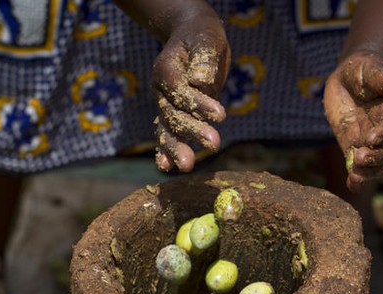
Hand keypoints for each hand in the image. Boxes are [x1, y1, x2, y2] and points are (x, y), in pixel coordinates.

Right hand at [152, 13, 230, 171]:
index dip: (199, 104)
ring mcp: (166, 105)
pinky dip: (166, 151)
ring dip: (176, 148)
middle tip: (214, 144)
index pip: (180, 91)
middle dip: (192, 130)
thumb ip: (203, 58)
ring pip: (167, 129)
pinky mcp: (176, 115)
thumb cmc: (202, 37)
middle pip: (173, 115)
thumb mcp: (206, 39)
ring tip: (188, 165)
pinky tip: (166, 167)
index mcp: (166, 70)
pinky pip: (167, 134)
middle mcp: (161, 91)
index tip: (221, 115)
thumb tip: (200, 81)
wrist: (193, 40)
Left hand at [323, 51, 382, 191]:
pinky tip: (352, 186)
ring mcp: (368, 140)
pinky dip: (356, 178)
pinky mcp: (352, 146)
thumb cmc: (363, 69)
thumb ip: (377, 76)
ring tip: (355, 176)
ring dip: (367, 171)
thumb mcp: (368, 67)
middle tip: (361, 157)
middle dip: (377, 157)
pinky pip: (356, 166)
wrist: (350, 78)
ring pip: (375, 163)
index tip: (372, 138)